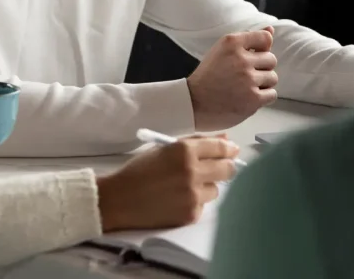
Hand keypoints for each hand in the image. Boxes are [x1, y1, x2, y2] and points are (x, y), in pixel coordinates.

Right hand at [96, 136, 238, 230]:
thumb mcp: (165, 149)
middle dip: (226, 166)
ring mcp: (193, 195)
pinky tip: (179, 198)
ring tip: (187, 184)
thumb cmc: (140, 169)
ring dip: (207, 185)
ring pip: (216, 188)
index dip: (229, 149)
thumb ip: (195, 142)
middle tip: (220, 167)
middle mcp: (193, 172)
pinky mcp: (192, 214)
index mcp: (184, 150)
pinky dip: (196, 200)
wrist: (121, 199)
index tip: (232, 150)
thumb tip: (225, 140)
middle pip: (227, 169)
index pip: (219, 148)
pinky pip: (204, 204)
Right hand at [187, 27, 277, 130]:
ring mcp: (248, 79)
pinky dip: (263, 97)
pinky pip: (272, 94)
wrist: (194, 103)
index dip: (262, 48)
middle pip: (271, 59)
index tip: (253, 56)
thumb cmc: (209, 75)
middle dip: (262, 67)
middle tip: (245, 75)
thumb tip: (271, 29)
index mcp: (231, 43)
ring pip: (273, 77)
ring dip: (263, 83)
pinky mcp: (253, 99)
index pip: (265, 37)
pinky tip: (248, 97)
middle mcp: (241, 59)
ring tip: (246, 87)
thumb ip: (248, 39)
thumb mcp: (222, 50)